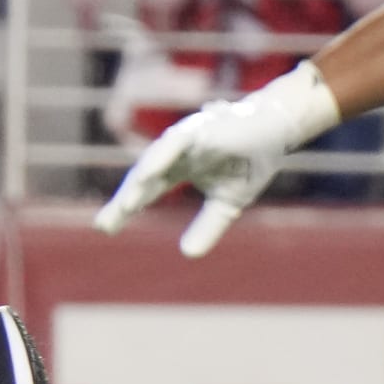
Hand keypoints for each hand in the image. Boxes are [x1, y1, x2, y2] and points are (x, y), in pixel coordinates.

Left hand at [94, 63, 340, 255]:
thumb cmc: (252, 160)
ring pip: (155, 160)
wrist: (279, 129)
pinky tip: (147, 173)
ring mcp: (186, 138)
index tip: (105, 228)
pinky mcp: (201, 128)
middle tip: (105, 224)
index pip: (147, 190)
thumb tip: (187, 254)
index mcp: (179, 168)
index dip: (125, 208)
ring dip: (140, 182)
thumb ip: (206, 226)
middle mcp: (176, 153)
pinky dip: (161, 156)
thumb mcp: (227, 203)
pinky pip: (176, 141)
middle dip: (124, 200)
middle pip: (144, 178)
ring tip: (126, 205)